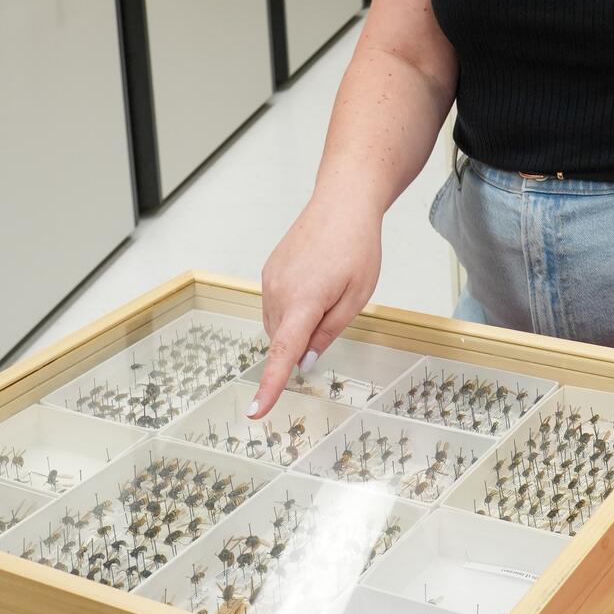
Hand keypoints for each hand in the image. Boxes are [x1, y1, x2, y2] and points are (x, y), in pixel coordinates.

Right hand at [252, 197, 382, 417]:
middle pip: (284, 340)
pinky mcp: (268, 272)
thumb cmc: (357, 245)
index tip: (256, 411)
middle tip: (336, 308)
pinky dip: (291, 309)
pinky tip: (314, 285)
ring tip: (328, 288)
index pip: (282, 353)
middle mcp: (278, 292)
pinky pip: (275, 306)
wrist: (342, 202)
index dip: (270, 385)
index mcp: (303, 301)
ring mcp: (269, 280)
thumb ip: (329, 333)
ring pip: (278, 324)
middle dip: (304, 343)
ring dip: (298, 324)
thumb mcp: (357, 296)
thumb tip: (306, 362)